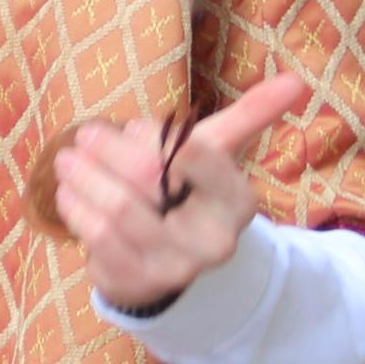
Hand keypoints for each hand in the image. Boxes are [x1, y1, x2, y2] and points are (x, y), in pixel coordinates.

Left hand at [52, 70, 310, 314]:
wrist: (175, 265)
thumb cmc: (190, 193)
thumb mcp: (217, 155)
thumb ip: (251, 115)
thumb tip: (297, 80)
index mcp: (237, 200)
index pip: (193, 152)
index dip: (156, 135)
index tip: (134, 128)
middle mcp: (214, 239)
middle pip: (148, 177)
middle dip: (108, 150)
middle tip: (84, 135)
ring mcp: (177, 266)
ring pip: (116, 209)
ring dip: (84, 178)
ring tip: (67, 160)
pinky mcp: (139, 283)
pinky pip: (96, 239)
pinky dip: (76, 209)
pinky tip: (68, 194)